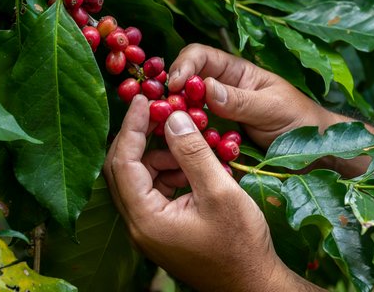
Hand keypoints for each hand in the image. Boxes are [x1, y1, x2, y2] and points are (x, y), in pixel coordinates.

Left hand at [103, 95, 323, 290]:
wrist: (252, 284)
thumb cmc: (241, 244)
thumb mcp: (219, 191)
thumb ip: (192, 152)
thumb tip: (173, 116)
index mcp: (145, 218)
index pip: (123, 162)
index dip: (132, 127)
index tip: (143, 100)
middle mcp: (137, 225)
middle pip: (121, 170)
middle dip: (138, 137)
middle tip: (159, 112)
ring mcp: (146, 229)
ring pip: (136, 179)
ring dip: (156, 156)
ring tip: (186, 145)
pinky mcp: (158, 228)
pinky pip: (151, 191)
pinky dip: (166, 173)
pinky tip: (189, 168)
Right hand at [168, 44, 339, 147]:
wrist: (317, 155)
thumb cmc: (301, 122)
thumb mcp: (274, 107)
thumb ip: (241, 100)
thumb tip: (206, 88)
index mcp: (236, 73)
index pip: (200, 56)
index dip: (184, 65)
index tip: (175, 85)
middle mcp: (220, 91)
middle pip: (185, 82)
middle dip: (172, 93)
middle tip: (166, 111)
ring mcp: (215, 117)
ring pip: (184, 110)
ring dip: (176, 118)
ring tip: (170, 130)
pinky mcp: (214, 140)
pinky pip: (193, 136)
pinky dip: (186, 140)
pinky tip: (183, 147)